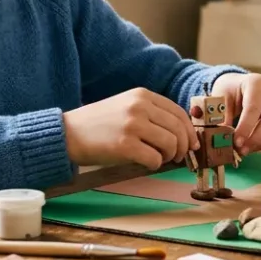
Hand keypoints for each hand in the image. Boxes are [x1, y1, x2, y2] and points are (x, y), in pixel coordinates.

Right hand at [62, 88, 198, 169]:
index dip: (189, 131)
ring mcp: (132, 125)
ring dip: (170, 156)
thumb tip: (181, 133)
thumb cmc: (98, 124)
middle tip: (179, 157)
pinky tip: (146, 163)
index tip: (192, 144)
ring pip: (170, 144)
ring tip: (160, 159)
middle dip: (184, 147)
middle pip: (178, 129)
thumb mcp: (126, 106)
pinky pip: (154, 159)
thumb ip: (151, 113)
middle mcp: (140, 107)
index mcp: (142, 95)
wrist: (68, 133)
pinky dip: (155, 164)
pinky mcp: (125, 145)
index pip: (179, 112)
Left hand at [211, 72, 260, 155]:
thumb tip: (223, 138)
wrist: (241, 87)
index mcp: (257, 83)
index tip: (236, 142)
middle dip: (256, 139)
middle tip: (242, 150)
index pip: (254, 108)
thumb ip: (222, 117)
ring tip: (251, 148)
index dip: (246, 128)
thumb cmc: (231, 93)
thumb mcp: (220, 100)